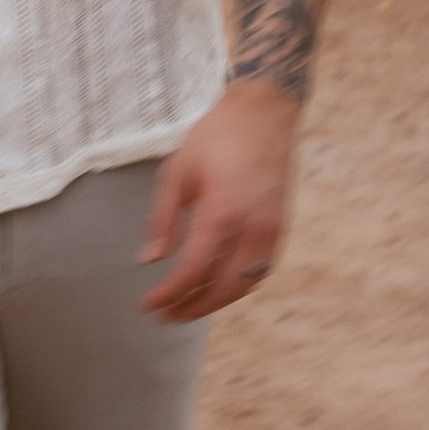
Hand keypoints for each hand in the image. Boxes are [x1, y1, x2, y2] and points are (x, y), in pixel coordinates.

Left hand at [139, 80, 299, 322]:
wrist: (264, 114)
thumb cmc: (215, 138)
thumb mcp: (177, 172)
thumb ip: (163, 220)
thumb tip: (150, 261)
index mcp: (222, 212)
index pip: (193, 270)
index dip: (169, 294)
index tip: (148, 305)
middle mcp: (252, 227)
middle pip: (223, 288)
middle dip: (193, 307)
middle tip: (167, 315)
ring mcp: (271, 229)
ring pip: (246, 284)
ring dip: (217, 301)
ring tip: (188, 306)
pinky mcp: (280, 227)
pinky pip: (260, 270)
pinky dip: (238, 286)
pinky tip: (216, 286)